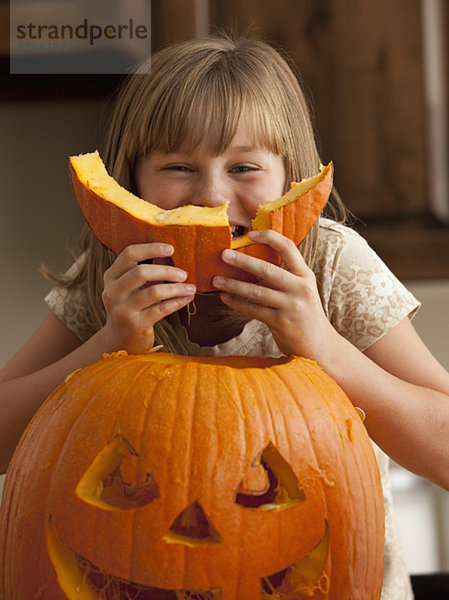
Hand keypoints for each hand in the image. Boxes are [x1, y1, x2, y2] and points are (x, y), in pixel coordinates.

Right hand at [100, 243, 195, 353]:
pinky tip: (187, 298)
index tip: (171, 248)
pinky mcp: (135, 324)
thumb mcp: (135, 286)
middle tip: (184, 274)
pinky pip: (161, 309)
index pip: (129, 254)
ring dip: (177, 288)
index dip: (151, 248)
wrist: (120, 339)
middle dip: (167, 271)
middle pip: (141, 272)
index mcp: (111, 276)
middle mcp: (112, 292)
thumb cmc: (133, 306)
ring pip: (154, 292)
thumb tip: (172, 251)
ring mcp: (122, 309)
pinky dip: (177, 302)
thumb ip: (150, 268)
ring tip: (191, 287)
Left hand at [212, 230, 336, 359]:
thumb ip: (284, 276)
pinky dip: (237, 303)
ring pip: (256, 291)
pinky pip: (254, 310)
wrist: (319, 346)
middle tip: (223, 254)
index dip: (269, 237)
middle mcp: (300, 288)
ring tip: (216, 280)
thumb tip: (252, 262)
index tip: (251, 234)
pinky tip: (225, 298)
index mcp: (305, 275)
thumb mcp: (301, 290)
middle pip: (267, 269)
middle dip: (242, 261)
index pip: (288, 248)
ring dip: (233, 285)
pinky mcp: (281, 322)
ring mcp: (291, 306)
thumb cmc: (304, 314)